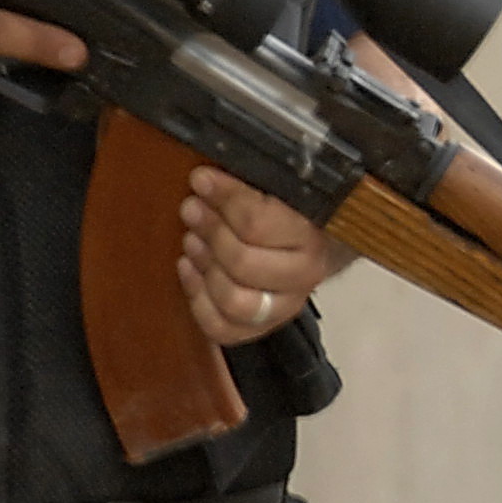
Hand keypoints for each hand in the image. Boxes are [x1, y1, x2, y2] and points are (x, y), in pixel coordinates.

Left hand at [177, 164, 344, 347]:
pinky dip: (198, 301)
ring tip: (191, 241)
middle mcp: (304, 276)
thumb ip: (251, 180)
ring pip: (234, 301)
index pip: (258, 222)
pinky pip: (222, 328)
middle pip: (243, 263)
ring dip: (205, 267)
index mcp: (312, 235)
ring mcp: (283, 306)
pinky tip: (189, 270)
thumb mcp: (279, 187)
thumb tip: (208, 174)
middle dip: (210, 232)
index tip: (201, 179)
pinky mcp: (261, 328)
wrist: (312, 244)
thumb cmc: (287, 210)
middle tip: (191, 208)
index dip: (224, 198)